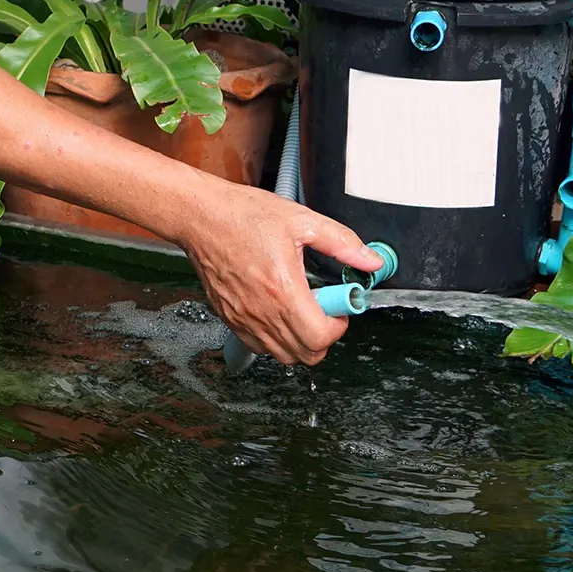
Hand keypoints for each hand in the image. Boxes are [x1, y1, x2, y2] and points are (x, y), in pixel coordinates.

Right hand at [180, 181, 382, 366]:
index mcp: (283, 289)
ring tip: (301, 308)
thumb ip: (342, 243)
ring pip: (284, 355)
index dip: (338, 326)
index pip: (320, 336)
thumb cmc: (244, 215)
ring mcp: (243, 319)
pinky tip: (279, 310)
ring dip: (301, 340)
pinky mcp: (230, 319)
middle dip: (324, 336)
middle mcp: (261, 312)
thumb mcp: (302, 221)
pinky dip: (277, 339)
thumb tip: (371, 262)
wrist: (201, 217)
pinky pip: (260, 347)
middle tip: (324, 307)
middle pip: (306, 354)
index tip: (339, 306)